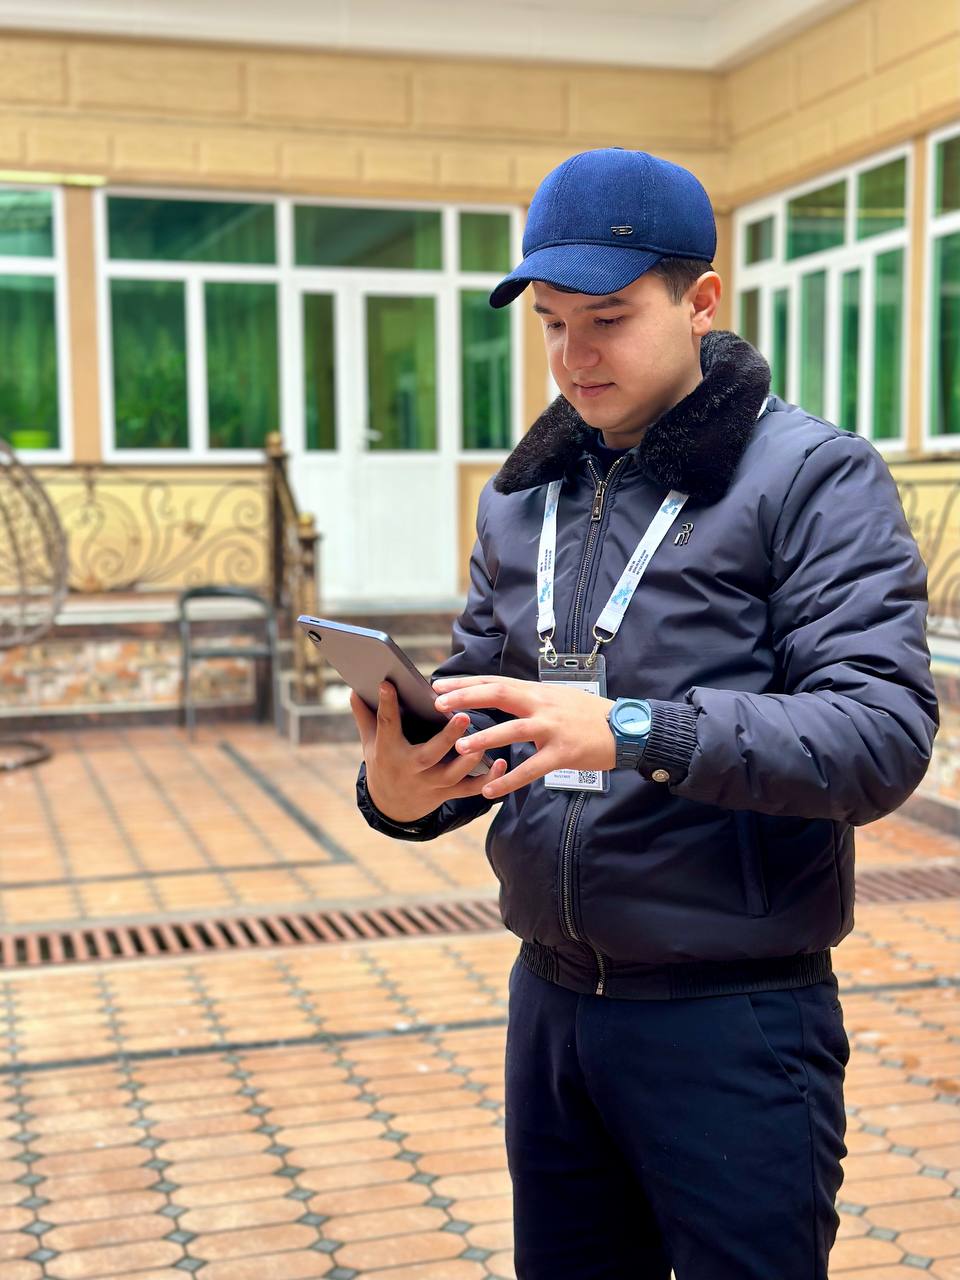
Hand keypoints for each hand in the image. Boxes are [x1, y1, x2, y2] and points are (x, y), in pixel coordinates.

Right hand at [350, 681, 508, 823]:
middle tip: (463, 716)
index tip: (388, 683)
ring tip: (484, 737)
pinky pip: (470, 790)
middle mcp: (410, 770)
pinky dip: (487, 780)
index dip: (386, 704)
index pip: (386, 725)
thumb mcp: (370, 742)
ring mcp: (430, 784)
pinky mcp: (447, 794)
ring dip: (470, 758)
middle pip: (430, 755)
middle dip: (447, 737)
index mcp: (389, 752)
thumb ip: (365, 716)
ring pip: (453, 774)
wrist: (392, 807)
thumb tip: (353, 688)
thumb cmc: (383, 763)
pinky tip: (502, 763)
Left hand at [432, 675, 615, 798]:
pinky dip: (510, 780)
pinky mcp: (563, 753)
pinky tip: (490, 791)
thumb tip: (500, 697)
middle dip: (467, 698)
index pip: (496, 682)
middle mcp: (542, 705)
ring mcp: (553, 728)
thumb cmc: (587, 716)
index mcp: (537, 692)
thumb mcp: (556, 700)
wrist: (625, 729)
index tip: (438, 685)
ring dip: (485, 738)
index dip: (466, 683)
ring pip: (513, 730)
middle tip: (439, 706)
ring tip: (460, 747)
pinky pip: (532, 768)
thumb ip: (529, 701)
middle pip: (499, 695)